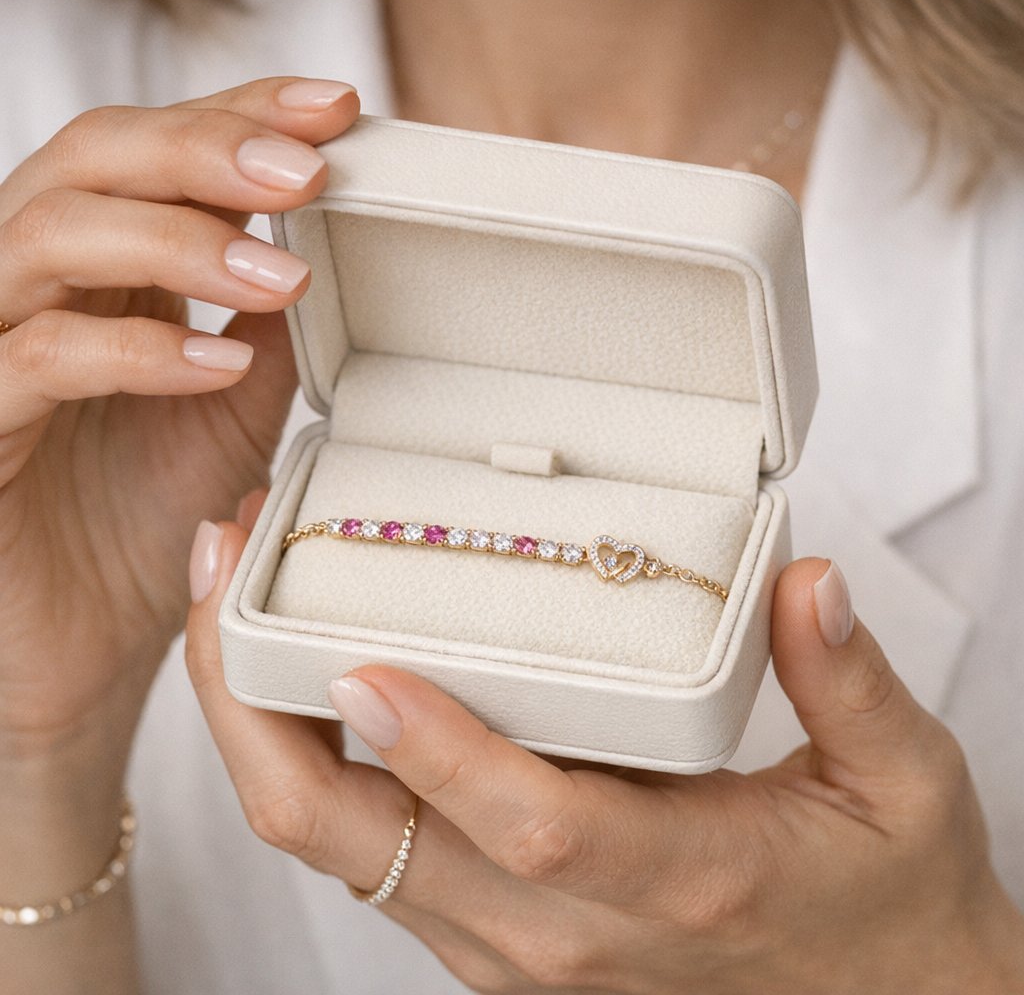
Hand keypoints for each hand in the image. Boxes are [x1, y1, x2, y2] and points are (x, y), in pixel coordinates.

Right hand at [0, 78, 358, 791]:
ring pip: (52, 234)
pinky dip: (134, 350)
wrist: (89, 636)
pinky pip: (38, 356)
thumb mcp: (234, 409)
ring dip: (177, 241)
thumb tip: (332, 250)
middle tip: (306, 168)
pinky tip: (217, 365)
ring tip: (280, 276)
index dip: (241, 114)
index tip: (336, 109)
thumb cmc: (151, 514)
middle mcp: (40, 283)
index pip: (163, 154)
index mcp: (107, 267)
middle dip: (206, 148)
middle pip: (97, 158)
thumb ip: (266, 329)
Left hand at [187, 510, 1023, 994]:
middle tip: (221, 579)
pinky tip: (294, 675)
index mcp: (672, 879)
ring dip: (264, 731)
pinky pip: (366, 853)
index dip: (436, 749)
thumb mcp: (902, 782)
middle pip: (367, 842)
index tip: (358, 663)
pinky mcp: (492, 933)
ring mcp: (512, 942)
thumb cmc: (881, 894)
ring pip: (341, 849)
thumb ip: (850, 680)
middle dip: (261, 718)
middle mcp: (564, 928)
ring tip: (231, 599)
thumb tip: (806, 581)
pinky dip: (309, 767)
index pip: (528, 822)